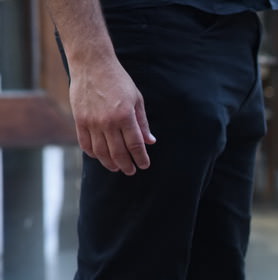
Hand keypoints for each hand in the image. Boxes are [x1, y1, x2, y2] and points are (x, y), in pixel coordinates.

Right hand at [69, 59, 155, 174]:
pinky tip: (100, 157)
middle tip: (131, 171)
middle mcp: (108, 122)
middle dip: (127, 165)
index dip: (141, 158)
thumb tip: (150, 142)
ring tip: (117, 167)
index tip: (144, 165)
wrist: (91, 64)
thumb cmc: (118, 80)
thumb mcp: (136, 99)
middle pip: (118, 153)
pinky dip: (93, 154)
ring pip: (101, 152)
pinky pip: (85, 144)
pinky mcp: (79, 120)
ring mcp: (91, 122)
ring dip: (110, 163)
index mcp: (125, 116)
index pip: (135, 145)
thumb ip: (142, 122)